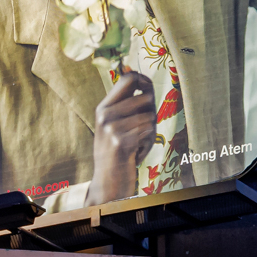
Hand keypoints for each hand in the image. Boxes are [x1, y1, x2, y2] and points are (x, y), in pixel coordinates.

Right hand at [90, 69, 156, 202]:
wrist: (107, 182)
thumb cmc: (117, 153)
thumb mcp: (114, 125)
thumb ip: (125, 103)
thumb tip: (136, 74)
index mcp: (104, 107)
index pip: (128, 78)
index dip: (145, 80)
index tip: (149, 90)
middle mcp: (105, 114)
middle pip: (146, 97)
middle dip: (152, 112)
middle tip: (144, 129)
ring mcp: (111, 127)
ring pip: (150, 116)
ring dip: (150, 132)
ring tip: (138, 144)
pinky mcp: (120, 141)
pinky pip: (148, 132)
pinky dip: (147, 144)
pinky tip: (136, 152)